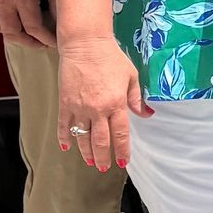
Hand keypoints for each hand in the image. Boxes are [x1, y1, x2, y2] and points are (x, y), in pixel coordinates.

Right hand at [0, 0, 54, 47]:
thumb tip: (65, 17)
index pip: (34, 28)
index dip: (47, 38)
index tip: (59, 41)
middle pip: (12, 33)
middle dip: (30, 42)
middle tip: (45, 44)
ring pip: (0, 27)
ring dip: (16, 34)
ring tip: (33, 36)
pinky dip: (7, 22)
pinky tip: (21, 21)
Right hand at [56, 35, 150, 171]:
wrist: (85, 45)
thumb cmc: (111, 58)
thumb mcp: (131, 77)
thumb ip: (137, 98)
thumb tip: (148, 115)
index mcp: (116, 103)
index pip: (120, 134)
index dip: (122, 150)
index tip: (123, 161)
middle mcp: (97, 109)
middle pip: (100, 140)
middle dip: (103, 157)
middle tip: (104, 167)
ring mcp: (79, 107)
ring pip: (82, 136)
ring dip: (86, 152)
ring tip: (89, 162)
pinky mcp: (65, 102)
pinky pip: (64, 125)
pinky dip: (65, 138)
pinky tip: (67, 148)